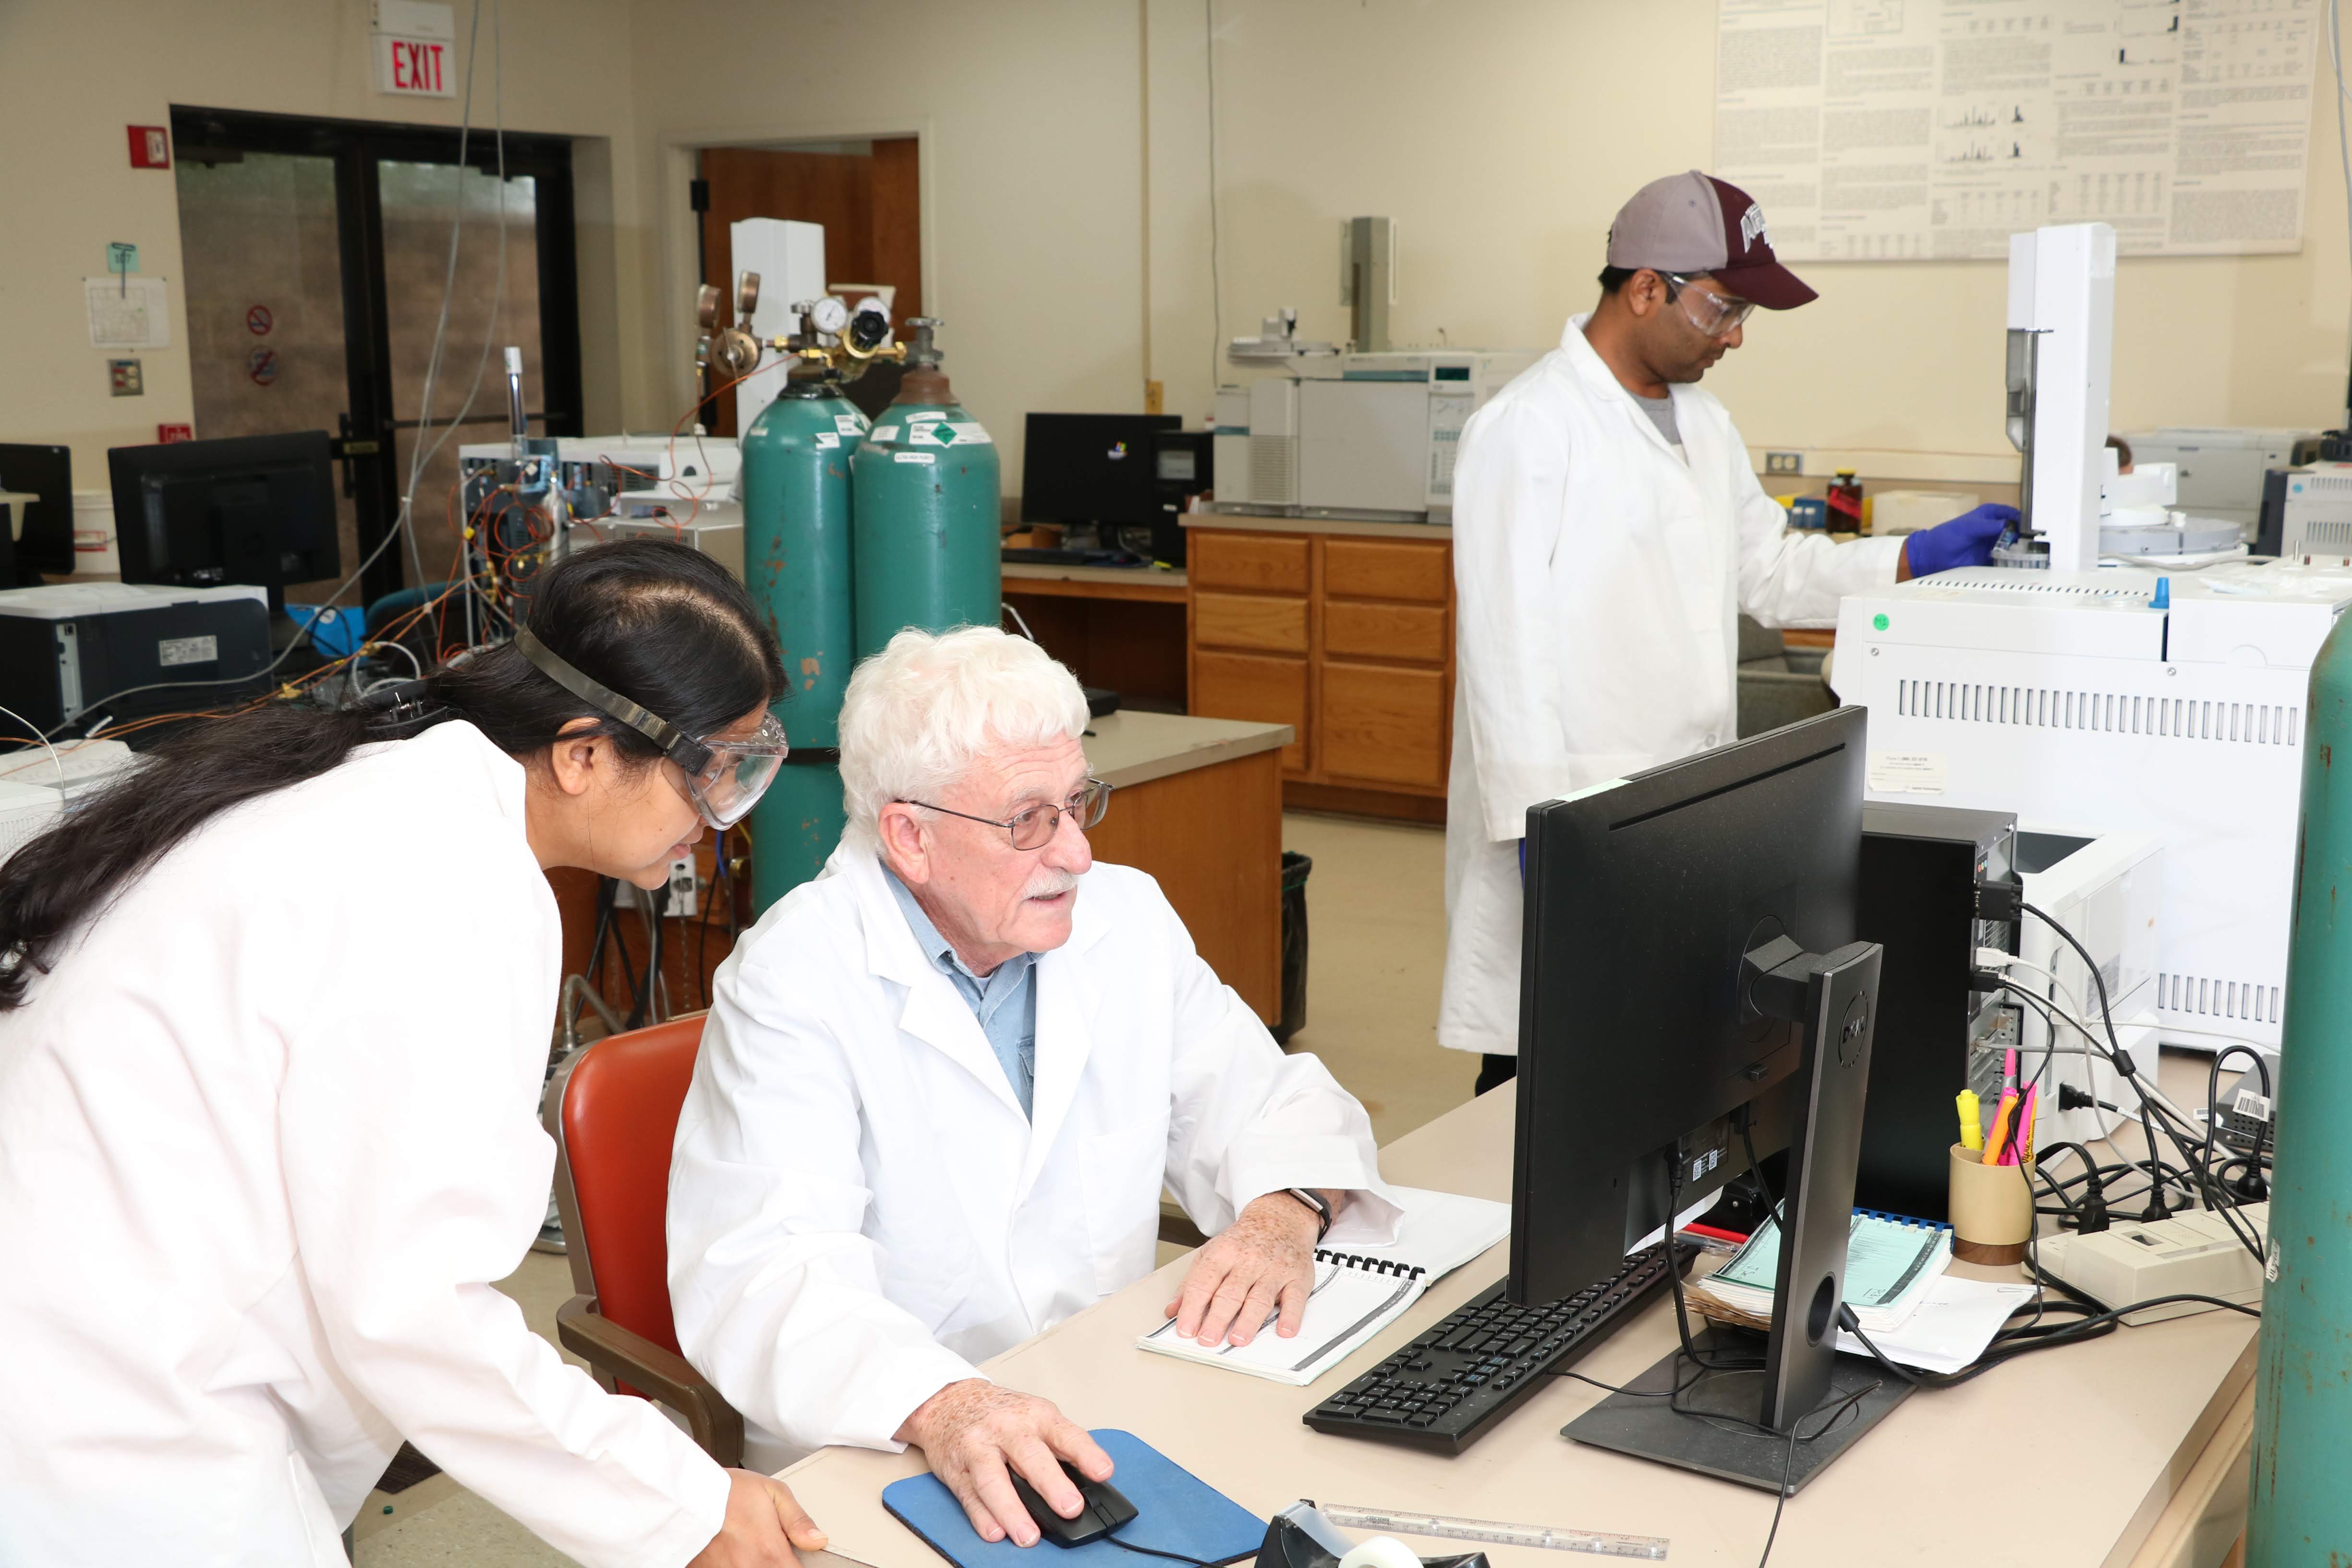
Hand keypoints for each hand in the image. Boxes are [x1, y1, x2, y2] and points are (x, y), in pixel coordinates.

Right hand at [686, 1471, 829, 1567]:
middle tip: (768, 1546)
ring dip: (757, 1563)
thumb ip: (798, 1521)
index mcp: (770, 1553)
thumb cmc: (728, 1491)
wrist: (685, 1496)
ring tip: (752, 1548)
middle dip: (776, 1563)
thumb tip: (818, 1540)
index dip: (798, 1565)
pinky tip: (737, 1554)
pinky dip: (739, 1564)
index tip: (796, 1558)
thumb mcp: (773, 1492)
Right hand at [896, 1379, 1112, 1547]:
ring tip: (1029, 1535)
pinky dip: (982, 1516)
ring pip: (993, 1479)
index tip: (1103, 1472)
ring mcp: (978, 1448)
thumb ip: (1058, 1446)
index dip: (1086, 1453)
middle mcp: (1006, 1429)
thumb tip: (1089, 1484)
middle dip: (1051, 1483)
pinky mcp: (957, 1470)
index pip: (1065, 1434)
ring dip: (1012, 1510)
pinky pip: (969, 1495)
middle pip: (1030, 1455)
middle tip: (1071, 1508)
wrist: (948, 1401)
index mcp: (1034, 1415)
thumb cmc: (1000, 1414)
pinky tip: (995, 1532)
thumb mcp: (1034, 1416)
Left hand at [1164, 1191, 1320, 1348]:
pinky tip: (1284, 1330)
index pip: (1203, 1282)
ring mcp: (1273, 1269)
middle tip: (1207, 1340)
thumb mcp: (1213, 1252)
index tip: (1185, 1329)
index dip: (1192, 1307)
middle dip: (1217, 1318)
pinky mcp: (1297, 1277)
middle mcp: (1248, 1261)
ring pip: (1259, 1298)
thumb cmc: (1244, 1241)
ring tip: (1237, 1339)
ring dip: (1248, 1321)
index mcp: (1223, 1253)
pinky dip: (1291, 1316)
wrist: (1281, 1218)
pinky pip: (1295, 1298)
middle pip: (1230, 1293)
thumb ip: (1193, 1281)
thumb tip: (1173, 1310)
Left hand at [1899, 503, 2018, 579]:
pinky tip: (2017, 564)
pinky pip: (2005, 560)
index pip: (2013, 515)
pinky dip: (2011, 562)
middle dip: (2024, 537)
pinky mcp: (1991, 558)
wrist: (1933, 555)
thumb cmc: (1948, 535)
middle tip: (2032, 544)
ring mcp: (1994, 543)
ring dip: (2020, 551)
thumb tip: (2008, 525)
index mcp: (1991, 514)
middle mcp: (1995, 528)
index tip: (2030, 528)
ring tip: (2028, 555)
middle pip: (2017, 531)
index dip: (2023, 520)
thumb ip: (1988, 526)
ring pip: (2014, 546)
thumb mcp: (1969, 527)